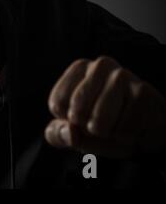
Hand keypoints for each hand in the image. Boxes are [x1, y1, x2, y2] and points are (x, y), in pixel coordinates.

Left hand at [45, 56, 165, 157]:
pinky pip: (124, 129)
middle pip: (78, 112)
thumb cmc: (103, 127)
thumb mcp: (73, 132)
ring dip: (107, 135)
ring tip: (116, 126)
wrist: (145, 132)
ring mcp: (123, 76)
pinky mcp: (144, 93)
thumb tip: (70, 132)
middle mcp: (101, 65)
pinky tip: (134, 128)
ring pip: (100, 122)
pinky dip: (126, 138)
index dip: (69, 121)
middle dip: (87, 129)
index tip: (82, 118)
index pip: (58, 103)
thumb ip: (58, 134)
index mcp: (80, 68)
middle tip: (100, 125)